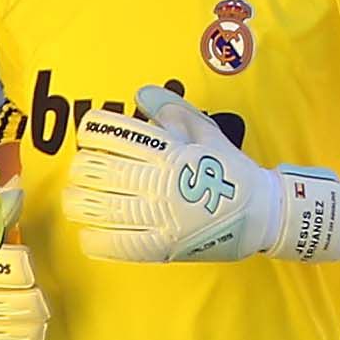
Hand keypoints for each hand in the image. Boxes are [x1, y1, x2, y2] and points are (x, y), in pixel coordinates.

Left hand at [66, 84, 339, 264]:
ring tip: (76, 201)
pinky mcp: (164, 247)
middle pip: (98, 171)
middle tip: (81, 171)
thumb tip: (141, 92)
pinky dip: (96, 240)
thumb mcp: (207, 133)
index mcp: (170, 152)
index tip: (89, 136)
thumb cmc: (230, 171)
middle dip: (80, 169)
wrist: (263, 214)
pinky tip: (89, 235)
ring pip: (100, 208)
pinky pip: (119, 245)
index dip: (91, 132)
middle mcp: (161, 183)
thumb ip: (172, 111)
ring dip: (79, 203)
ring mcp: (162, 217)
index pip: (115, 134)